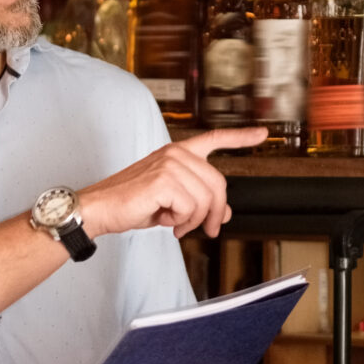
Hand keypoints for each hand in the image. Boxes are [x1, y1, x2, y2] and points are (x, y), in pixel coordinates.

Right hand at [76, 128, 263, 240]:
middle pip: (218, 185)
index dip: (240, 137)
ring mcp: (170, 164)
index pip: (214, 139)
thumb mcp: (172, 203)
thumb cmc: (130, 203)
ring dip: (192, 221)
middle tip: (206, 229)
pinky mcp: (165, 180)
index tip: (262, 133)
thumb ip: (199, 202)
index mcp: (177, 153)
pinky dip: (180, 222)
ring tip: (174, 223)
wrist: (101, 208)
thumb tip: (225, 212)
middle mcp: (176, 154)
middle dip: (215, 213)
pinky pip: (191, 209)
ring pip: (205, 200)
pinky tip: (163, 219)